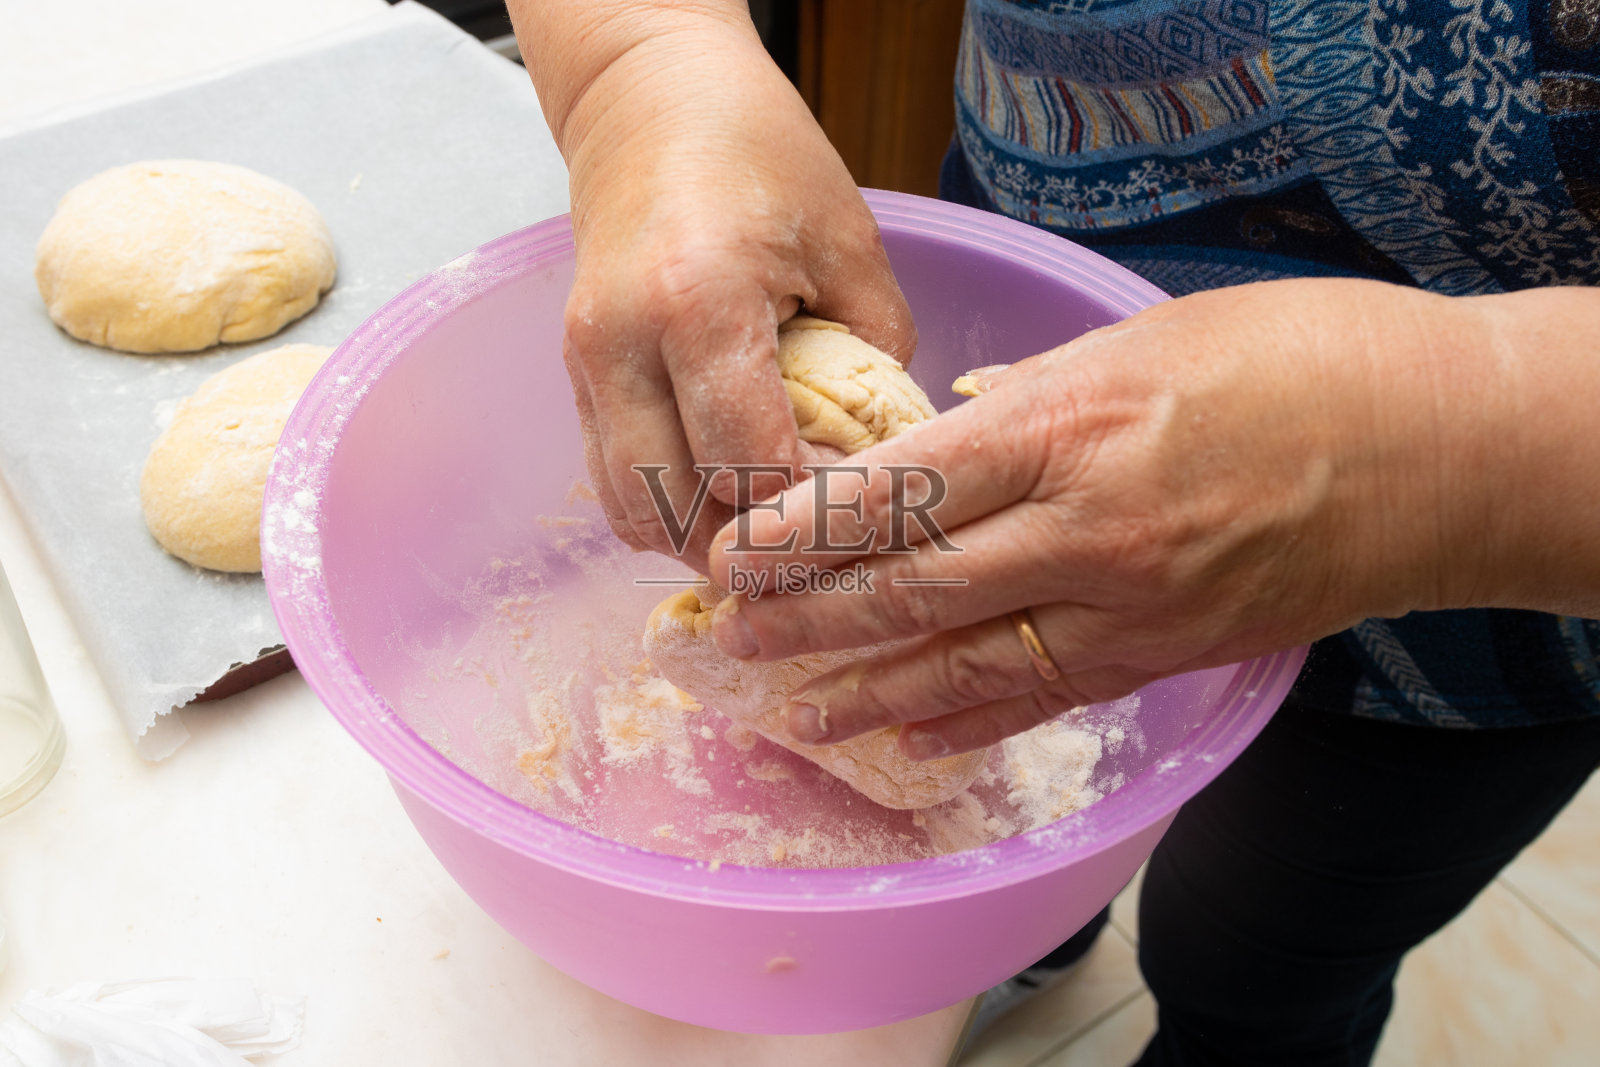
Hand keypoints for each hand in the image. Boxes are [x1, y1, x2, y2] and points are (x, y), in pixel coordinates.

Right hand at [517, 4, 914, 571]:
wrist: (649, 102)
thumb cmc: (763, 156)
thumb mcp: (851, 246)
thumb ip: (875, 358)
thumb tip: (887, 457)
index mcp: (700, 302)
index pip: (749, 466)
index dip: (807, 512)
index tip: (855, 510)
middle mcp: (624, 342)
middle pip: (677, 508)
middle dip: (748, 546)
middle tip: (811, 548)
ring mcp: (586, 361)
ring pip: (631, 510)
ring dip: (697, 538)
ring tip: (763, 535)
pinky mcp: (573, 371)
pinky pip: (608, 479)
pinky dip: (663, 507)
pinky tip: (717, 498)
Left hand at [704, 279, 1514, 758]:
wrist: (1436, 449)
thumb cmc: (1299, 359)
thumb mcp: (1146, 335)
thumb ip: (1036, 393)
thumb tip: (953, 429)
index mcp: (1070, 427)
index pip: (902, 490)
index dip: (805, 529)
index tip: (734, 550)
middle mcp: (1086, 528)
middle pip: (913, 586)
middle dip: (810, 617)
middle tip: (730, 637)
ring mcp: (1128, 604)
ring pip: (968, 661)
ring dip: (869, 690)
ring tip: (791, 712)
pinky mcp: (1167, 653)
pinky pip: (1047, 696)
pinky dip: (970, 721)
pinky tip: (911, 739)